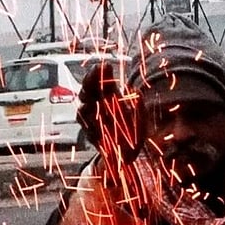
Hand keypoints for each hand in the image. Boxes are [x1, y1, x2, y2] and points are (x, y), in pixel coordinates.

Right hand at [76, 61, 141, 175]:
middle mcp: (99, 105)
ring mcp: (91, 118)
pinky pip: (84, 122)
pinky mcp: (88, 131)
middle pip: (87, 89)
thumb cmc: (133, 136)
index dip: (100, 72)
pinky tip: (96, 119)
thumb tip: (136, 92)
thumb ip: (140, 108)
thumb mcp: (141, 121)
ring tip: (93, 98)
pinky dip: (89, 120)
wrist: (124, 158)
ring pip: (83, 104)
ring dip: (87, 100)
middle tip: (95, 77)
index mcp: (111, 97)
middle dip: (89, 82)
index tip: (104, 66)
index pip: (101, 80)